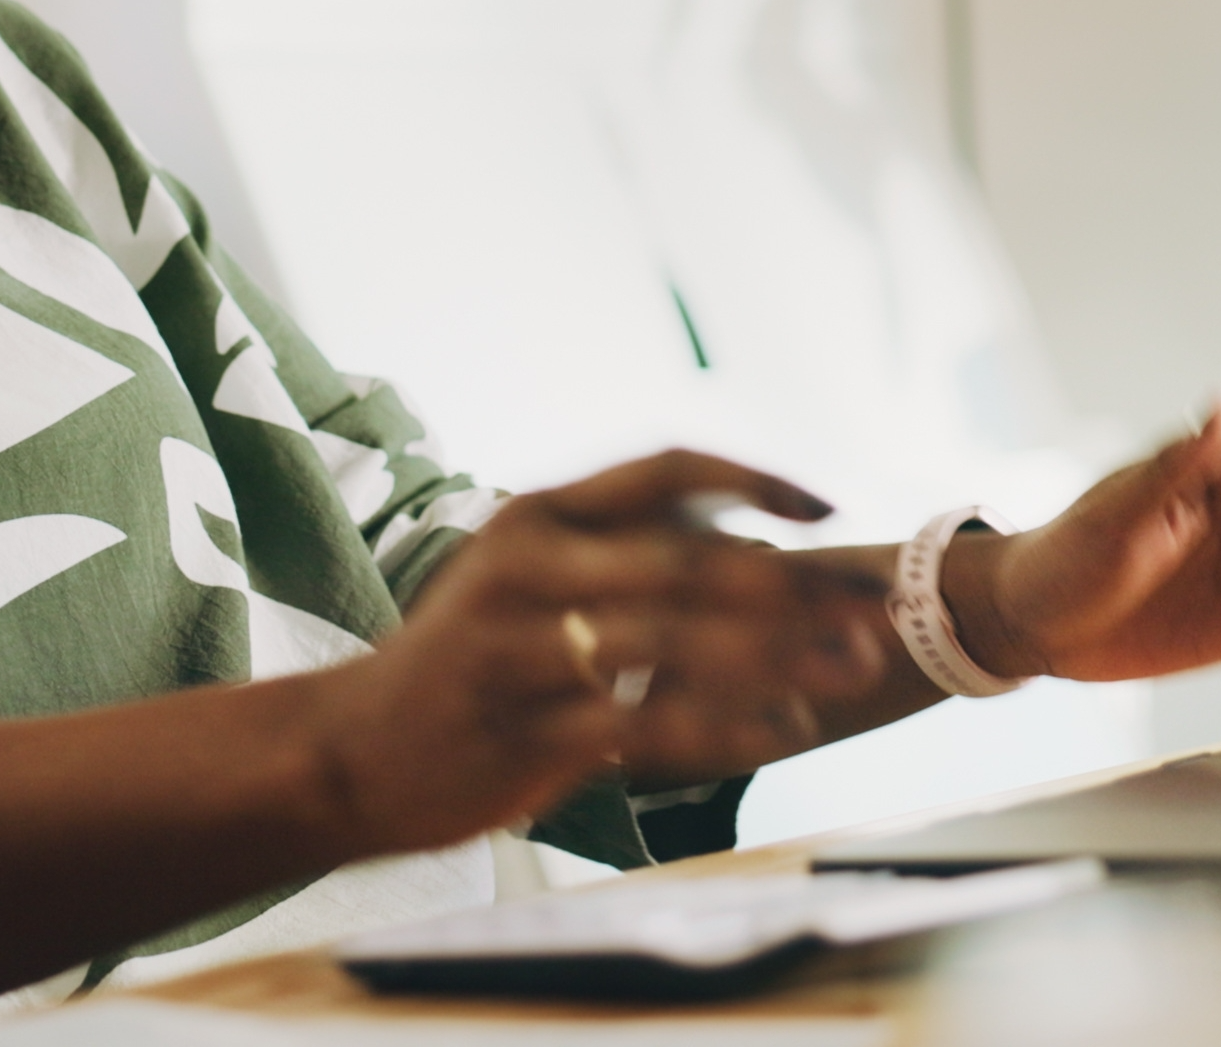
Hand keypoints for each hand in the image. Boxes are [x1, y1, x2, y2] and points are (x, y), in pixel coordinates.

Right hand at [296, 451, 882, 853]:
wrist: (345, 752)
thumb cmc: (459, 667)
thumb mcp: (520, 581)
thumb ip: (618, 557)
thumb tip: (744, 544)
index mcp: (538, 517)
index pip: (667, 468)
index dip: (757, 479)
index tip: (827, 509)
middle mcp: (529, 564)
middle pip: (690, 555)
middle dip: (795, 582)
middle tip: (875, 608)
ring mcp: (522, 647)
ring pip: (676, 638)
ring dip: (779, 652)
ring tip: (853, 670)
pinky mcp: (523, 730)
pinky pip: (646, 724)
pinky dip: (724, 727)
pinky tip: (782, 734)